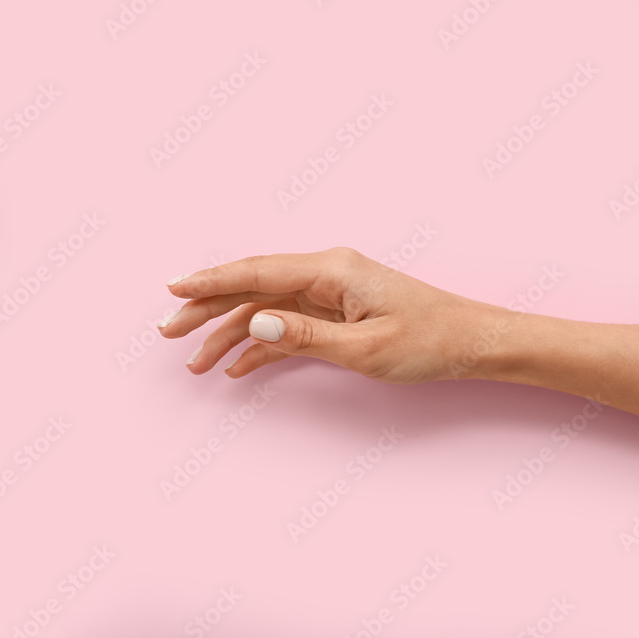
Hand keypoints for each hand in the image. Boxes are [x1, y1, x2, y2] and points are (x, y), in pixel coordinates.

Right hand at [158, 247, 498, 383]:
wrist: (472, 343)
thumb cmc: (429, 341)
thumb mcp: (365, 348)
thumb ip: (304, 337)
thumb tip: (252, 324)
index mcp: (330, 270)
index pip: (256, 271)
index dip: (209, 281)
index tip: (172, 290)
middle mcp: (324, 273)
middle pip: (251, 287)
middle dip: (206, 309)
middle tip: (166, 331)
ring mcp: (328, 293)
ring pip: (264, 309)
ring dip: (228, 333)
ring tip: (194, 361)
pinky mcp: (335, 312)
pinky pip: (286, 325)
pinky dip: (260, 345)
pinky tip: (236, 367)